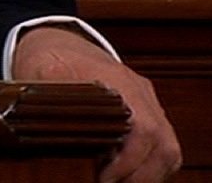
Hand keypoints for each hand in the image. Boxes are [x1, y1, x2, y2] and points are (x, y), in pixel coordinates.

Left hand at [14, 25, 179, 181]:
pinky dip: (149, 167)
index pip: (143, 129)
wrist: (60, 41)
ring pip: (168, 150)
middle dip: (141, 176)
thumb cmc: (52, 57)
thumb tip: (44, 114)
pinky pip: (163, 148)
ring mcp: (148, 105)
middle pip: (164, 145)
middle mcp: (141, 94)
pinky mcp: (147, 115)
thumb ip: (47, 91)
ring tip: (115, 181)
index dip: (130, 160)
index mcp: (120, 82)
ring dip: (148, 175)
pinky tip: (124, 175)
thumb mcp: (43, 68)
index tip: (105, 177)